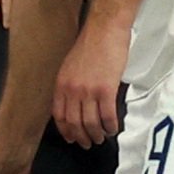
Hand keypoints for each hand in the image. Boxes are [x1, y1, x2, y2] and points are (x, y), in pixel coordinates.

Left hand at [53, 20, 129, 146]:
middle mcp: (72, 90)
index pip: (59, 115)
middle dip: (81, 137)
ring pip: (90, 123)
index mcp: (61, 84)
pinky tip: (114, 128)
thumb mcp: (70, 66)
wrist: (104, 30)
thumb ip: (70, 84)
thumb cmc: (91, 44)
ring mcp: (88, 91)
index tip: (71, 137)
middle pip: (74, 123)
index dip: (65, 131)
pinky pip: (107, 116)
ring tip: (102, 137)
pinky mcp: (106, 90)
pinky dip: (111, 126)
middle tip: (88, 143)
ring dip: (97, 134)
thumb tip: (74, 103)